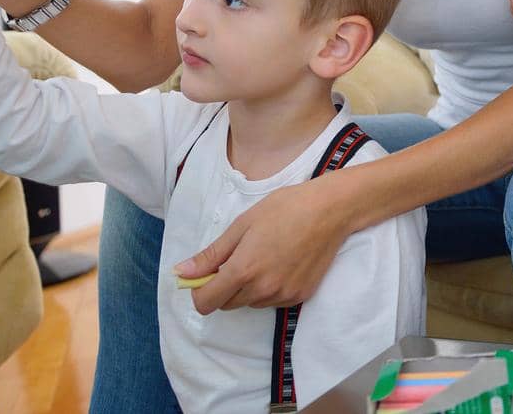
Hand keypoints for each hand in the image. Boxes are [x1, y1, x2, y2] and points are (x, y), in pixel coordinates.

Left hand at [175, 179, 349, 313]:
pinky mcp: (300, 297)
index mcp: (243, 270)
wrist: (331, 210)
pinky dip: (269, 289)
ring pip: (250, 303)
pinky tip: (282, 263)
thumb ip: (212, 254)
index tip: (206, 274)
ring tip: (265, 256)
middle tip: (239, 257)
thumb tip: (181, 272)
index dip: (200, 291)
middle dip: (225, 286)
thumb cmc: (285, 209)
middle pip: (227, 304)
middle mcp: (262, 289)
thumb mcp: (243, 225)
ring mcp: (283, 296)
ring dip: (248, 288)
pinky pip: (272, 301)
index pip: (206, 303)